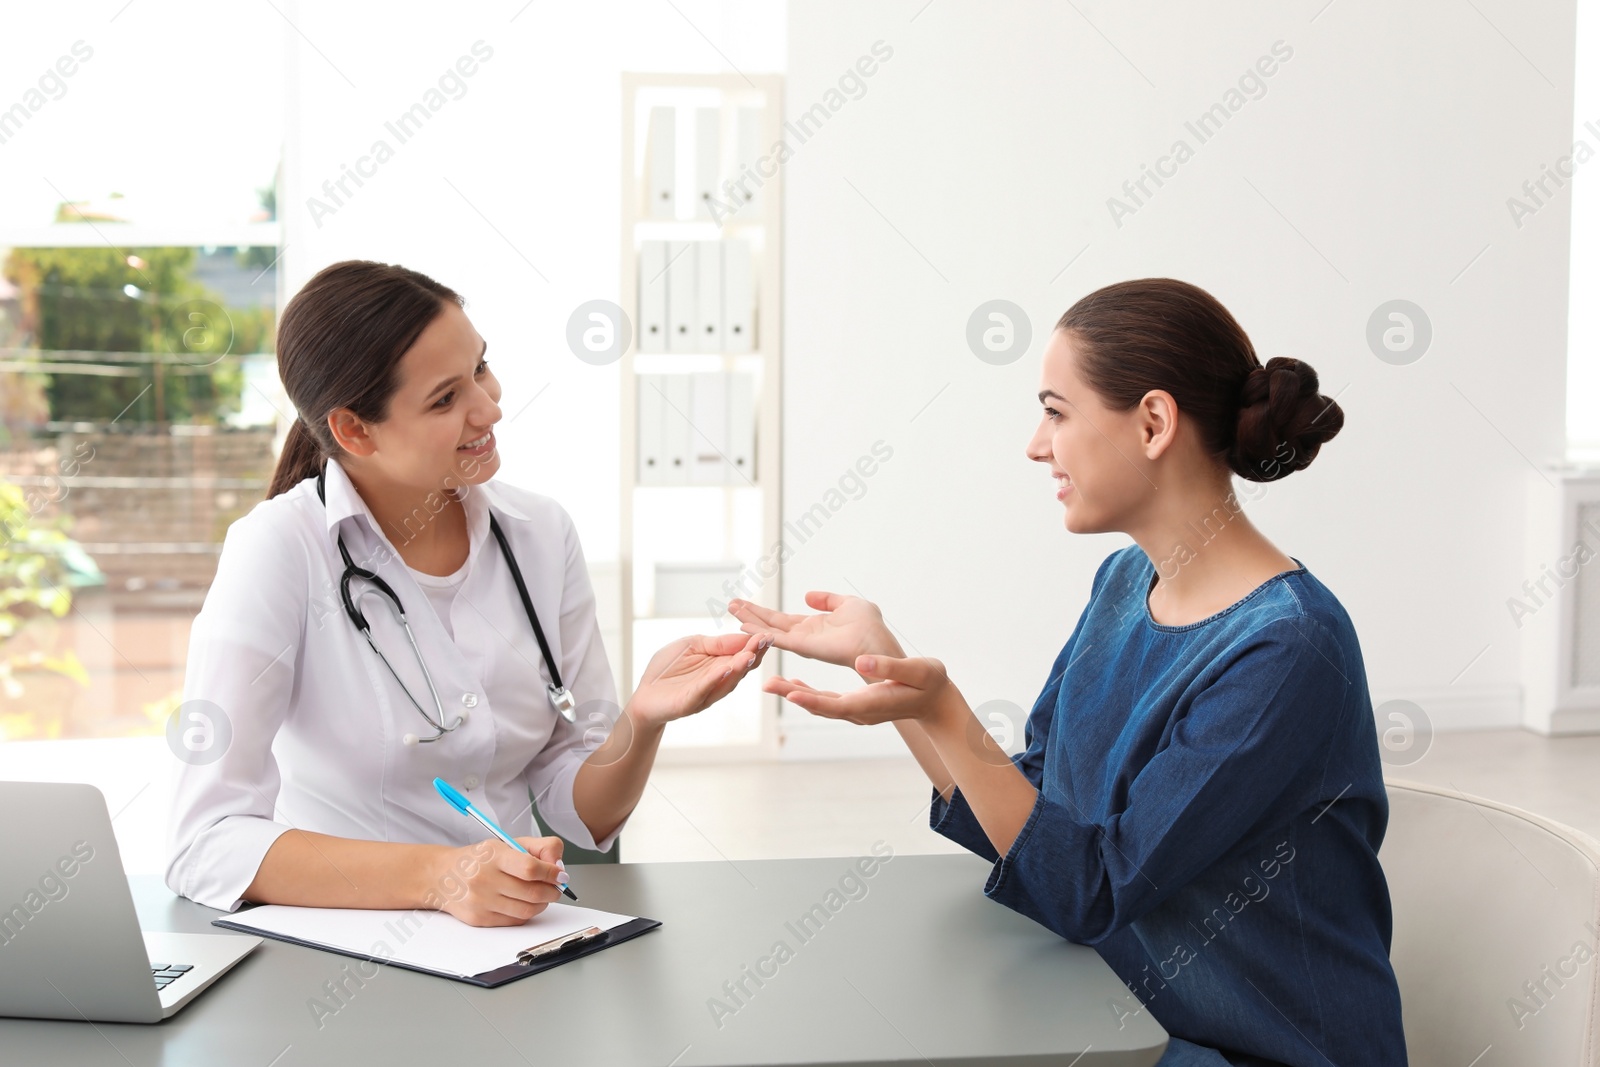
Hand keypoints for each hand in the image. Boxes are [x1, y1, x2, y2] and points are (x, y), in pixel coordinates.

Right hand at [431, 836, 568, 926]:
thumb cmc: (481, 859)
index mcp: (493, 855)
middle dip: (552, 891)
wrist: (444, 876)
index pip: (530, 868)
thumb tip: (559, 866)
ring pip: (526, 910)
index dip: (551, 873)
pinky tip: (525, 903)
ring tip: (543, 895)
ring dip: (542, 904)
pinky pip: (514, 921)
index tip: (560, 875)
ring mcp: (480, 902)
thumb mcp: (508, 843)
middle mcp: (484, 879)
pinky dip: (527, 913)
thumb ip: (540, 848)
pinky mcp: (479, 919)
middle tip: (556, 887)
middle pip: (532, 892)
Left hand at [627, 632, 772, 729]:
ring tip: (749, 653)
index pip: (742, 652)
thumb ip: (716, 643)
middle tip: (766, 640)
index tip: (768, 633)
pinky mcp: (689, 702)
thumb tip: (744, 637)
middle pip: (741, 667)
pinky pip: (703, 690)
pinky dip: (714, 679)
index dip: (755, 643)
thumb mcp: (692, 645)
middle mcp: (718, 680)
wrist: (645, 694)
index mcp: (720, 663)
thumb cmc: (667, 668)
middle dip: (754, 653)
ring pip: (727, 680)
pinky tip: (724, 669)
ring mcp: (706, 693)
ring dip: (739, 667)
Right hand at [729, 591, 902, 669]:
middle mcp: (804, 636)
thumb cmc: (870, 627)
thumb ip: (827, 600)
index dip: (763, 612)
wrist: (878, 643)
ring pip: (769, 631)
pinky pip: (777, 639)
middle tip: (730, 604)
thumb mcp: (848, 604)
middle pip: (770, 624)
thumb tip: (808, 596)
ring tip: (732, 610)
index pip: (781, 619)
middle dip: (750, 614)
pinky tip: (744, 626)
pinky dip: (761, 632)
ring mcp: (802, 642)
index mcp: (813, 626)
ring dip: (750, 621)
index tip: (744, 603)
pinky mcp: (804, 647)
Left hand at [765, 653, 962, 726]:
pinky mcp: (856, 707)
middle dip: (793, 695)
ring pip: (820, 705)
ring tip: (773, 683)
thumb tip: (862, 662)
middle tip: (767, 684)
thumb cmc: (929, 683)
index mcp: (872, 704)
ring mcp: (857, 713)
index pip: (837, 705)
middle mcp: (859, 713)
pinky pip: (826, 702)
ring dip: (796, 694)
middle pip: (821, 706)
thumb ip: (890, 667)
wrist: (936, 701)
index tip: (790, 692)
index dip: (813, 699)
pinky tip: (795, 685)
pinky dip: (809, 694)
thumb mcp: (916, 670)